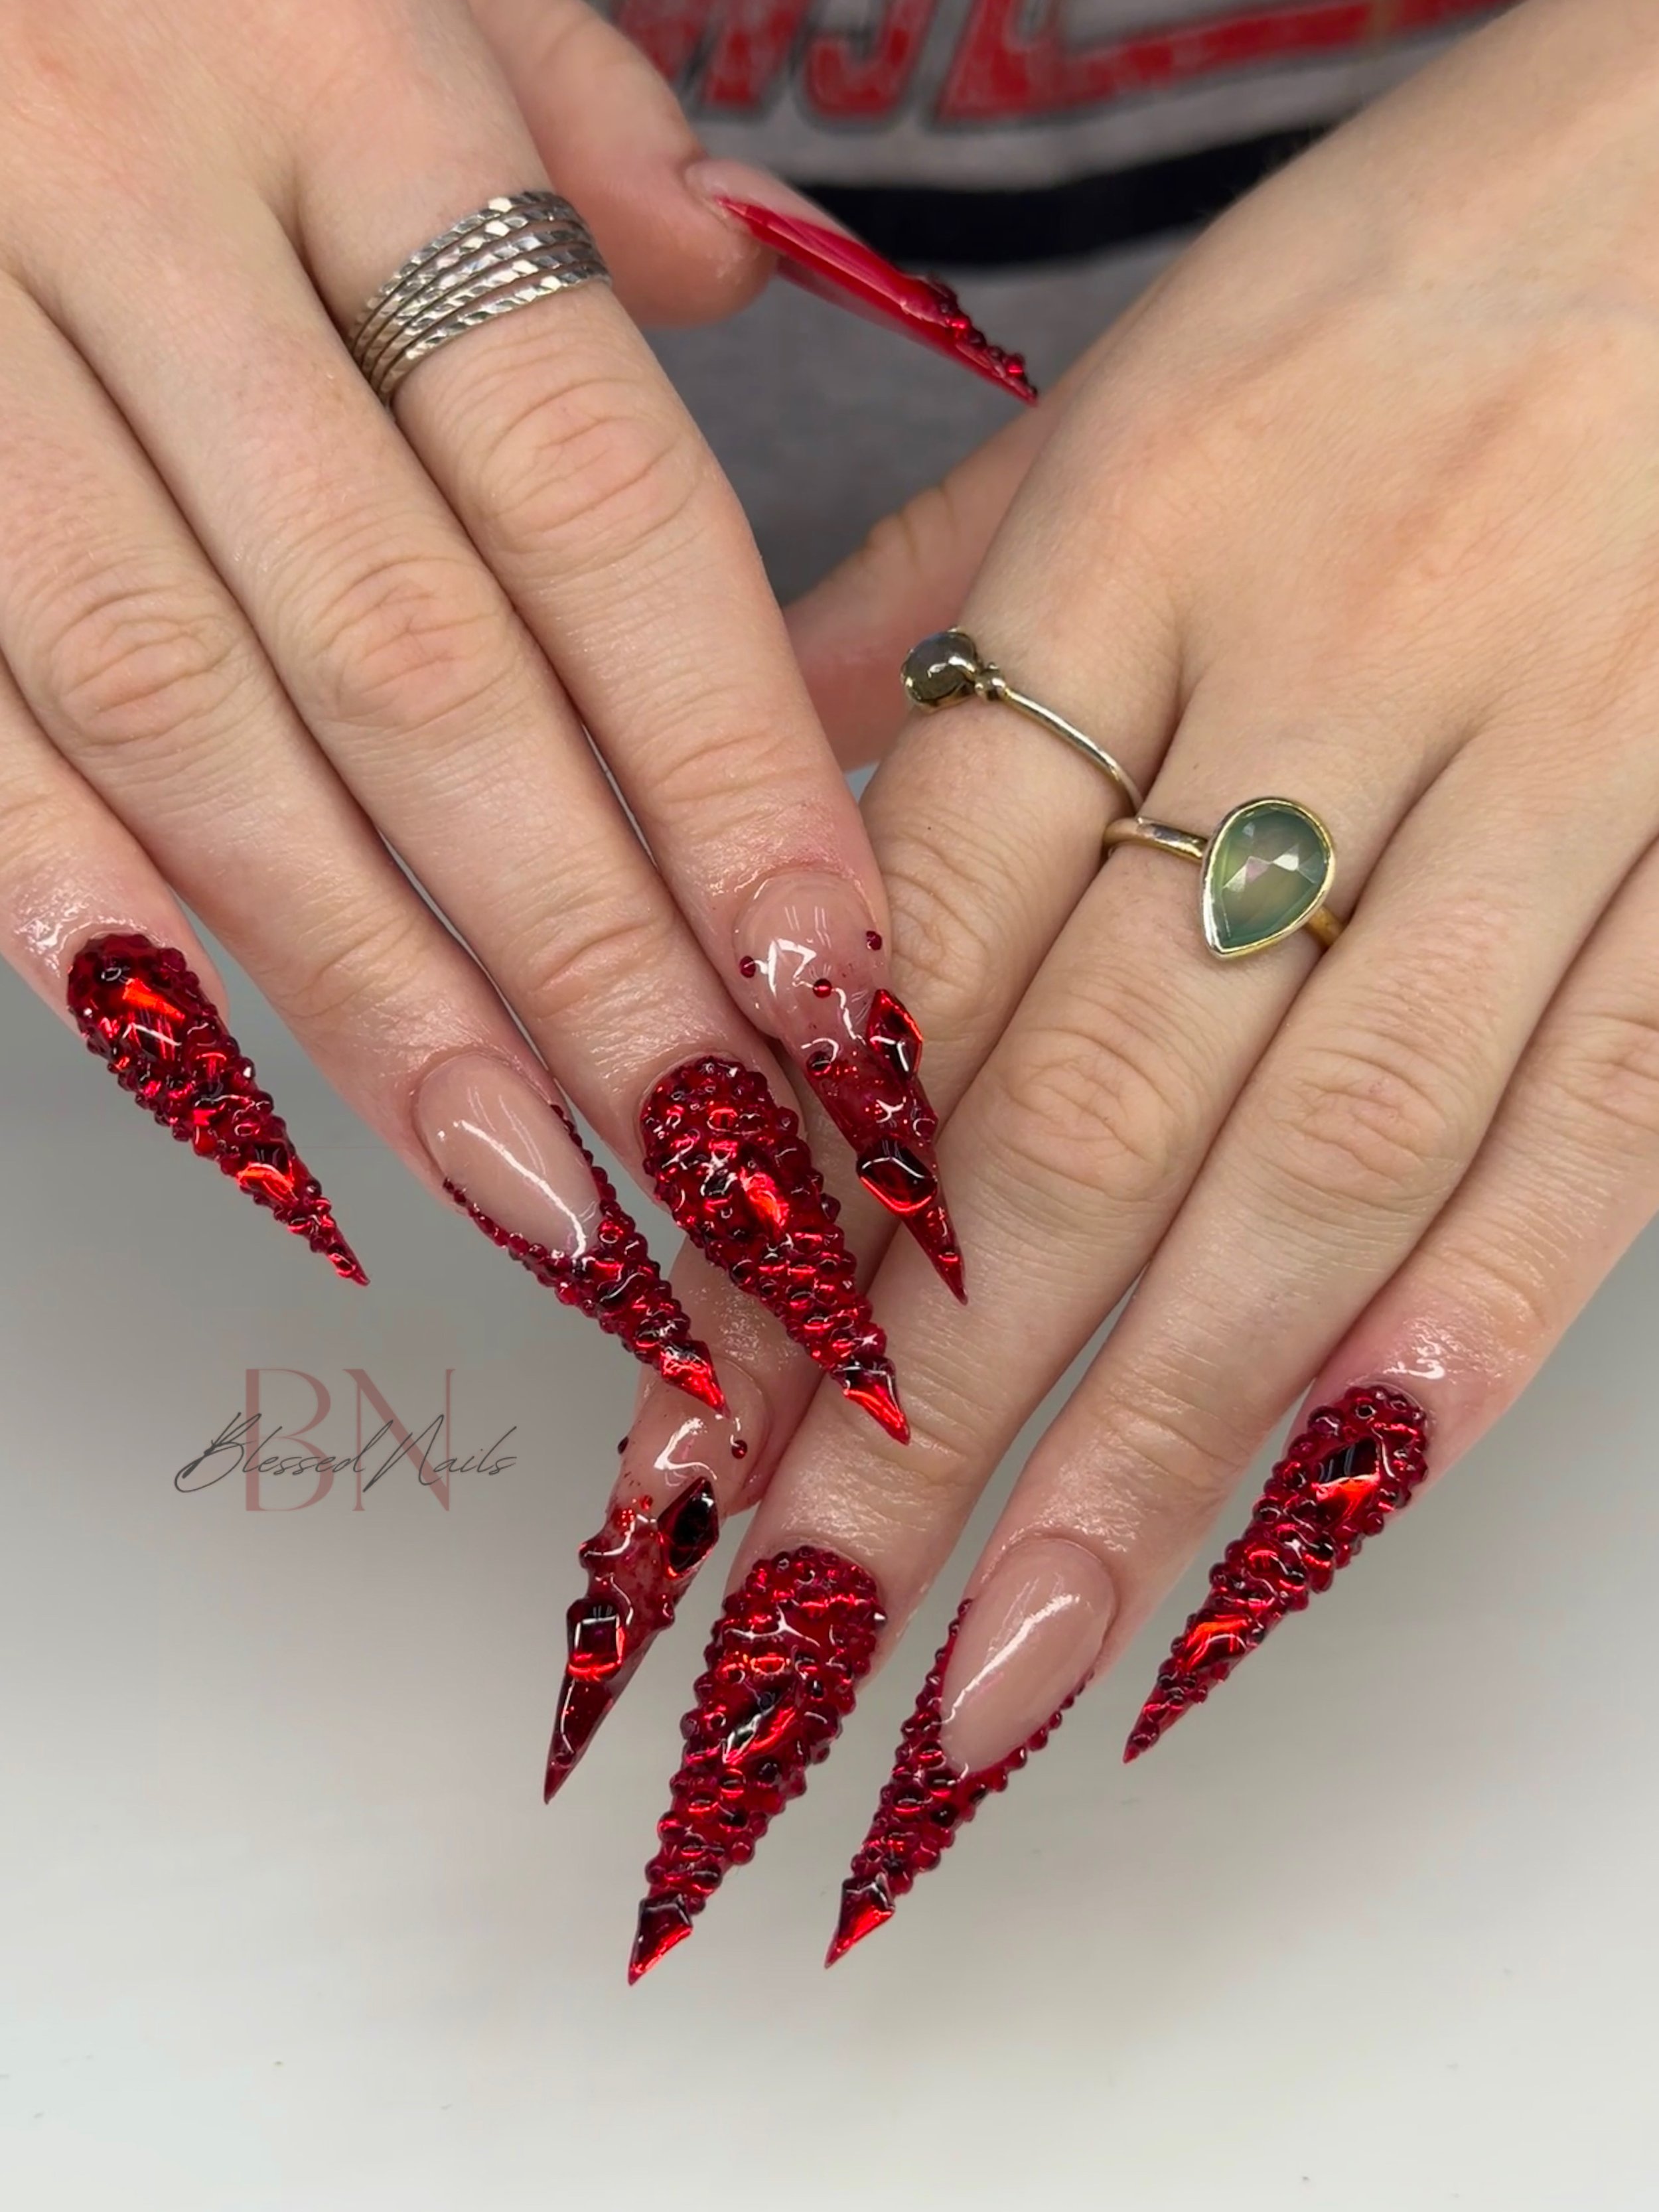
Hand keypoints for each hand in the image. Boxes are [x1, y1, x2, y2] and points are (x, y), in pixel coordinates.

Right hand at [0, 0, 1015, 1418]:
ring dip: (371, 986)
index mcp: (343, 77)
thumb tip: (722, 281)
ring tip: (528, 1185)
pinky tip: (220, 1076)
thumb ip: (559, 116)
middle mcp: (141, 210)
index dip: (723, 760)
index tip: (834, 979)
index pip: (590, 490)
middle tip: (714, 1155)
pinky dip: (80, 905)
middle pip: (412, 652)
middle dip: (580, 939)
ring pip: (189, 721)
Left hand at [578, 0, 1658, 1968]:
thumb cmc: (1416, 276)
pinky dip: (1469, 1322)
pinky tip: (1332, 1507)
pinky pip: (1598, 1113)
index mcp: (1136, 545)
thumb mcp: (1133, 389)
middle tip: (796, 1634)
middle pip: (1081, 1103)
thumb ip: (937, 617)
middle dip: (926, 1402)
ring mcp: (1551, 776)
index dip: (789, 1206)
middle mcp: (1325, 679)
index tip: (693, 1410)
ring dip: (1154, 1436)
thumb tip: (751, 820)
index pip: (907, 941)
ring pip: (1319, 1157)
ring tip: (1017, 1662)